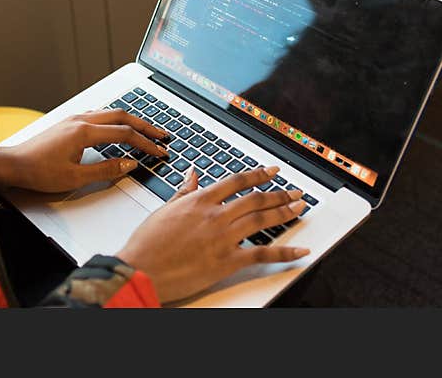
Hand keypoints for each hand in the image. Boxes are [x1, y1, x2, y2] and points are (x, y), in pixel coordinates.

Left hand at [0, 109, 169, 192]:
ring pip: (111, 113)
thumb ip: (105, 169)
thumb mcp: (75, 178)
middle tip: (162, 135)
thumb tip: (129, 164)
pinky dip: (115, 120)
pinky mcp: (69, 123)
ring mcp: (74, 119)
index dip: (145, 143)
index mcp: (84, 132)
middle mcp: (81, 120)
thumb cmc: (38, 171)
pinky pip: (99, 115)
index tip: (159, 151)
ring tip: (145, 131)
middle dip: (145, 126)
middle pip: (122, 116)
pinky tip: (118, 127)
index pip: (125, 134)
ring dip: (131, 121)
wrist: (12, 164)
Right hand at [116, 166, 309, 303]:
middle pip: (255, 199)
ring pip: (262, 220)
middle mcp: (215, 215)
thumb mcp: (164, 209)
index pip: (237, 181)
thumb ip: (184, 191)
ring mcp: (223, 237)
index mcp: (199, 200)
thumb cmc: (147, 243)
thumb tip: (193, 174)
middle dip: (279, 194)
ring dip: (285, 213)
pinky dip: (285, 253)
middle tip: (295, 192)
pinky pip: (262, 254)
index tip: (272, 172)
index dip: (258, 175)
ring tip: (299, 208)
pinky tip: (300, 250)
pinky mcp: (227, 261)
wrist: (141, 269)